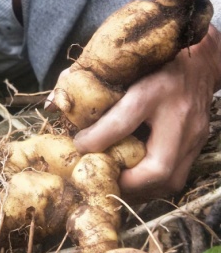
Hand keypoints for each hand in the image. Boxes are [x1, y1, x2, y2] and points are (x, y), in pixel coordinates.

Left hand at [72, 25, 220, 199]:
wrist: (200, 64)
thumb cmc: (157, 63)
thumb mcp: (124, 66)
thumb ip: (88, 82)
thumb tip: (52, 103)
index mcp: (156, 90)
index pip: (124, 120)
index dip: (98, 139)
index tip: (79, 145)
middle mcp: (179, 118)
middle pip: (157, 167)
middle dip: (125, 182)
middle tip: (100, 180)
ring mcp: (193, 137)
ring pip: (169, 181)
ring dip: (138, 190)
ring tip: (113, 184)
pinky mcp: (197, 148)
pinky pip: (175, 179)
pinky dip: (150, 186)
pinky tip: (131, 180)